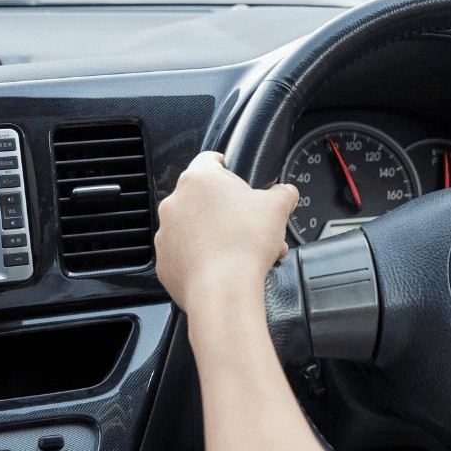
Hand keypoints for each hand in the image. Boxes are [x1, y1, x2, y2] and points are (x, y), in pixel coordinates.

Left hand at [155, 152, 297, 314]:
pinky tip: (223, 266)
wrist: (223, 290)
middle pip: (205, 198)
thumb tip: (286, 192)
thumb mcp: (277, 208)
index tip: (235, 176)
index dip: (228, 167)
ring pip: (194, 227)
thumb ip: (283, 192)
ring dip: (215, 234)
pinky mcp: (165, 261)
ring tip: (241, 251)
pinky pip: (185, 254)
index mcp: (199, 179)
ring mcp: (166, 233)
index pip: (210, 159)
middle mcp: (176, 202)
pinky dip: (201, 258)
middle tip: (249, 225)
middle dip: (228, 210)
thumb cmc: (244, 245)